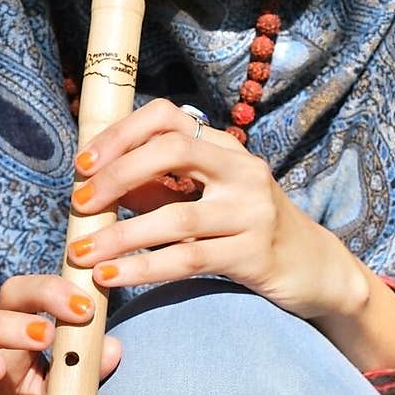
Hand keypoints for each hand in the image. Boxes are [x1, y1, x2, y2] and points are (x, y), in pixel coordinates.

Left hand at [66, 97, 368, 321]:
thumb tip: (95, 184)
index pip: (168, 117)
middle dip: (116, 174)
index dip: (121, 134)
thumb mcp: (206, 199)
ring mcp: (251, 212)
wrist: (314, 269)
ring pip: (175, 217)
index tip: (84, 164)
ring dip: (119, 235)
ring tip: (81, 254)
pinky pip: (187, 260)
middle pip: (172, 151)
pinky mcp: (253, 255)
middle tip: (79, 202)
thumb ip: (158, 187)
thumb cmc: (246, 230)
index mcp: (225, 148)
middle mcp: (242, 170)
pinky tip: (111, 278)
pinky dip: (142, 269)